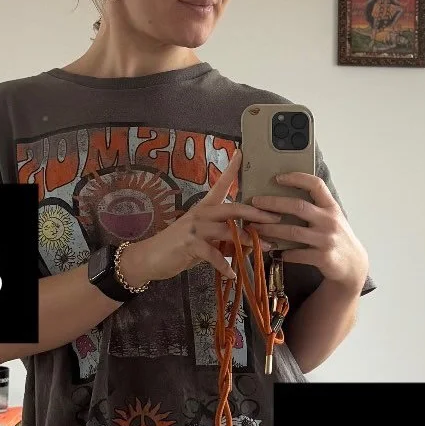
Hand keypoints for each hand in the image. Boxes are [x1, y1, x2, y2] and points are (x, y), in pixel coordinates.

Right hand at [119, 149, 281, 284]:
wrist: (149, 258)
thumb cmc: (178, 248)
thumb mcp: (204, 242)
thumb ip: (224, 241)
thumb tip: (248, 245)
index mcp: (204, 208)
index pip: (220, 184)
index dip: (231, 169)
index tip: (241, 152)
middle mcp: (200, 213)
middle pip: (233, 208)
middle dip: (256, 213)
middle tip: (275, 218)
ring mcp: (195, 227)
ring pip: (228, 230)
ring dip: (248, 241)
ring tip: (263, 249)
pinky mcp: (190, 244)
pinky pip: (214, 254)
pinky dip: (225, 265)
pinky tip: (232, 273)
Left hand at [251, 171, 369, 288]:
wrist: (354, 265)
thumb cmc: (338, 238)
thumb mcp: (333, 219)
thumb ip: (317, 208)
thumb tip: (287, 198)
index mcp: (331, 208)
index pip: (316, 185)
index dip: (297, 178)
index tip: (278, 177)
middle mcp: (330, 221)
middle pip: (298, 206)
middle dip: (273, 203)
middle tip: (255, 202)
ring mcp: (326, 240)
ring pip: (292, 232)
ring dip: (271, 229)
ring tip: (256, 227)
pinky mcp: (323, 258)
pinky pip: (297, 254)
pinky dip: (284, 253)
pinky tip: (274, 250)